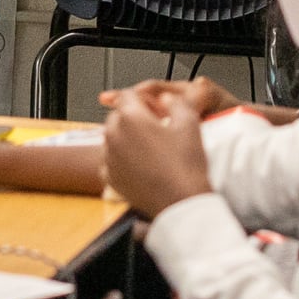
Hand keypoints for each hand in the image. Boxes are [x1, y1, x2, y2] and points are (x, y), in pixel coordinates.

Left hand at [102, 82, 217, 222]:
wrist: (181, 203)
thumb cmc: (186, 166)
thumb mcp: (189, 125)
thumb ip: (177, 103)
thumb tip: (167, 97)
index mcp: (130, 118)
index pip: (128, 95)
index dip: (143, 98)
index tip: (155, 106)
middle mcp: (113, 135)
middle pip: (118, 116)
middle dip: (134, 117)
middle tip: (156, 126)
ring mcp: (108, 157)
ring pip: (113, 137)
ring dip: (127, 137)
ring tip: (151, 147)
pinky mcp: (109, 176)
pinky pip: (111, 159)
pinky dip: (122, 157)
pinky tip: (142, 163)